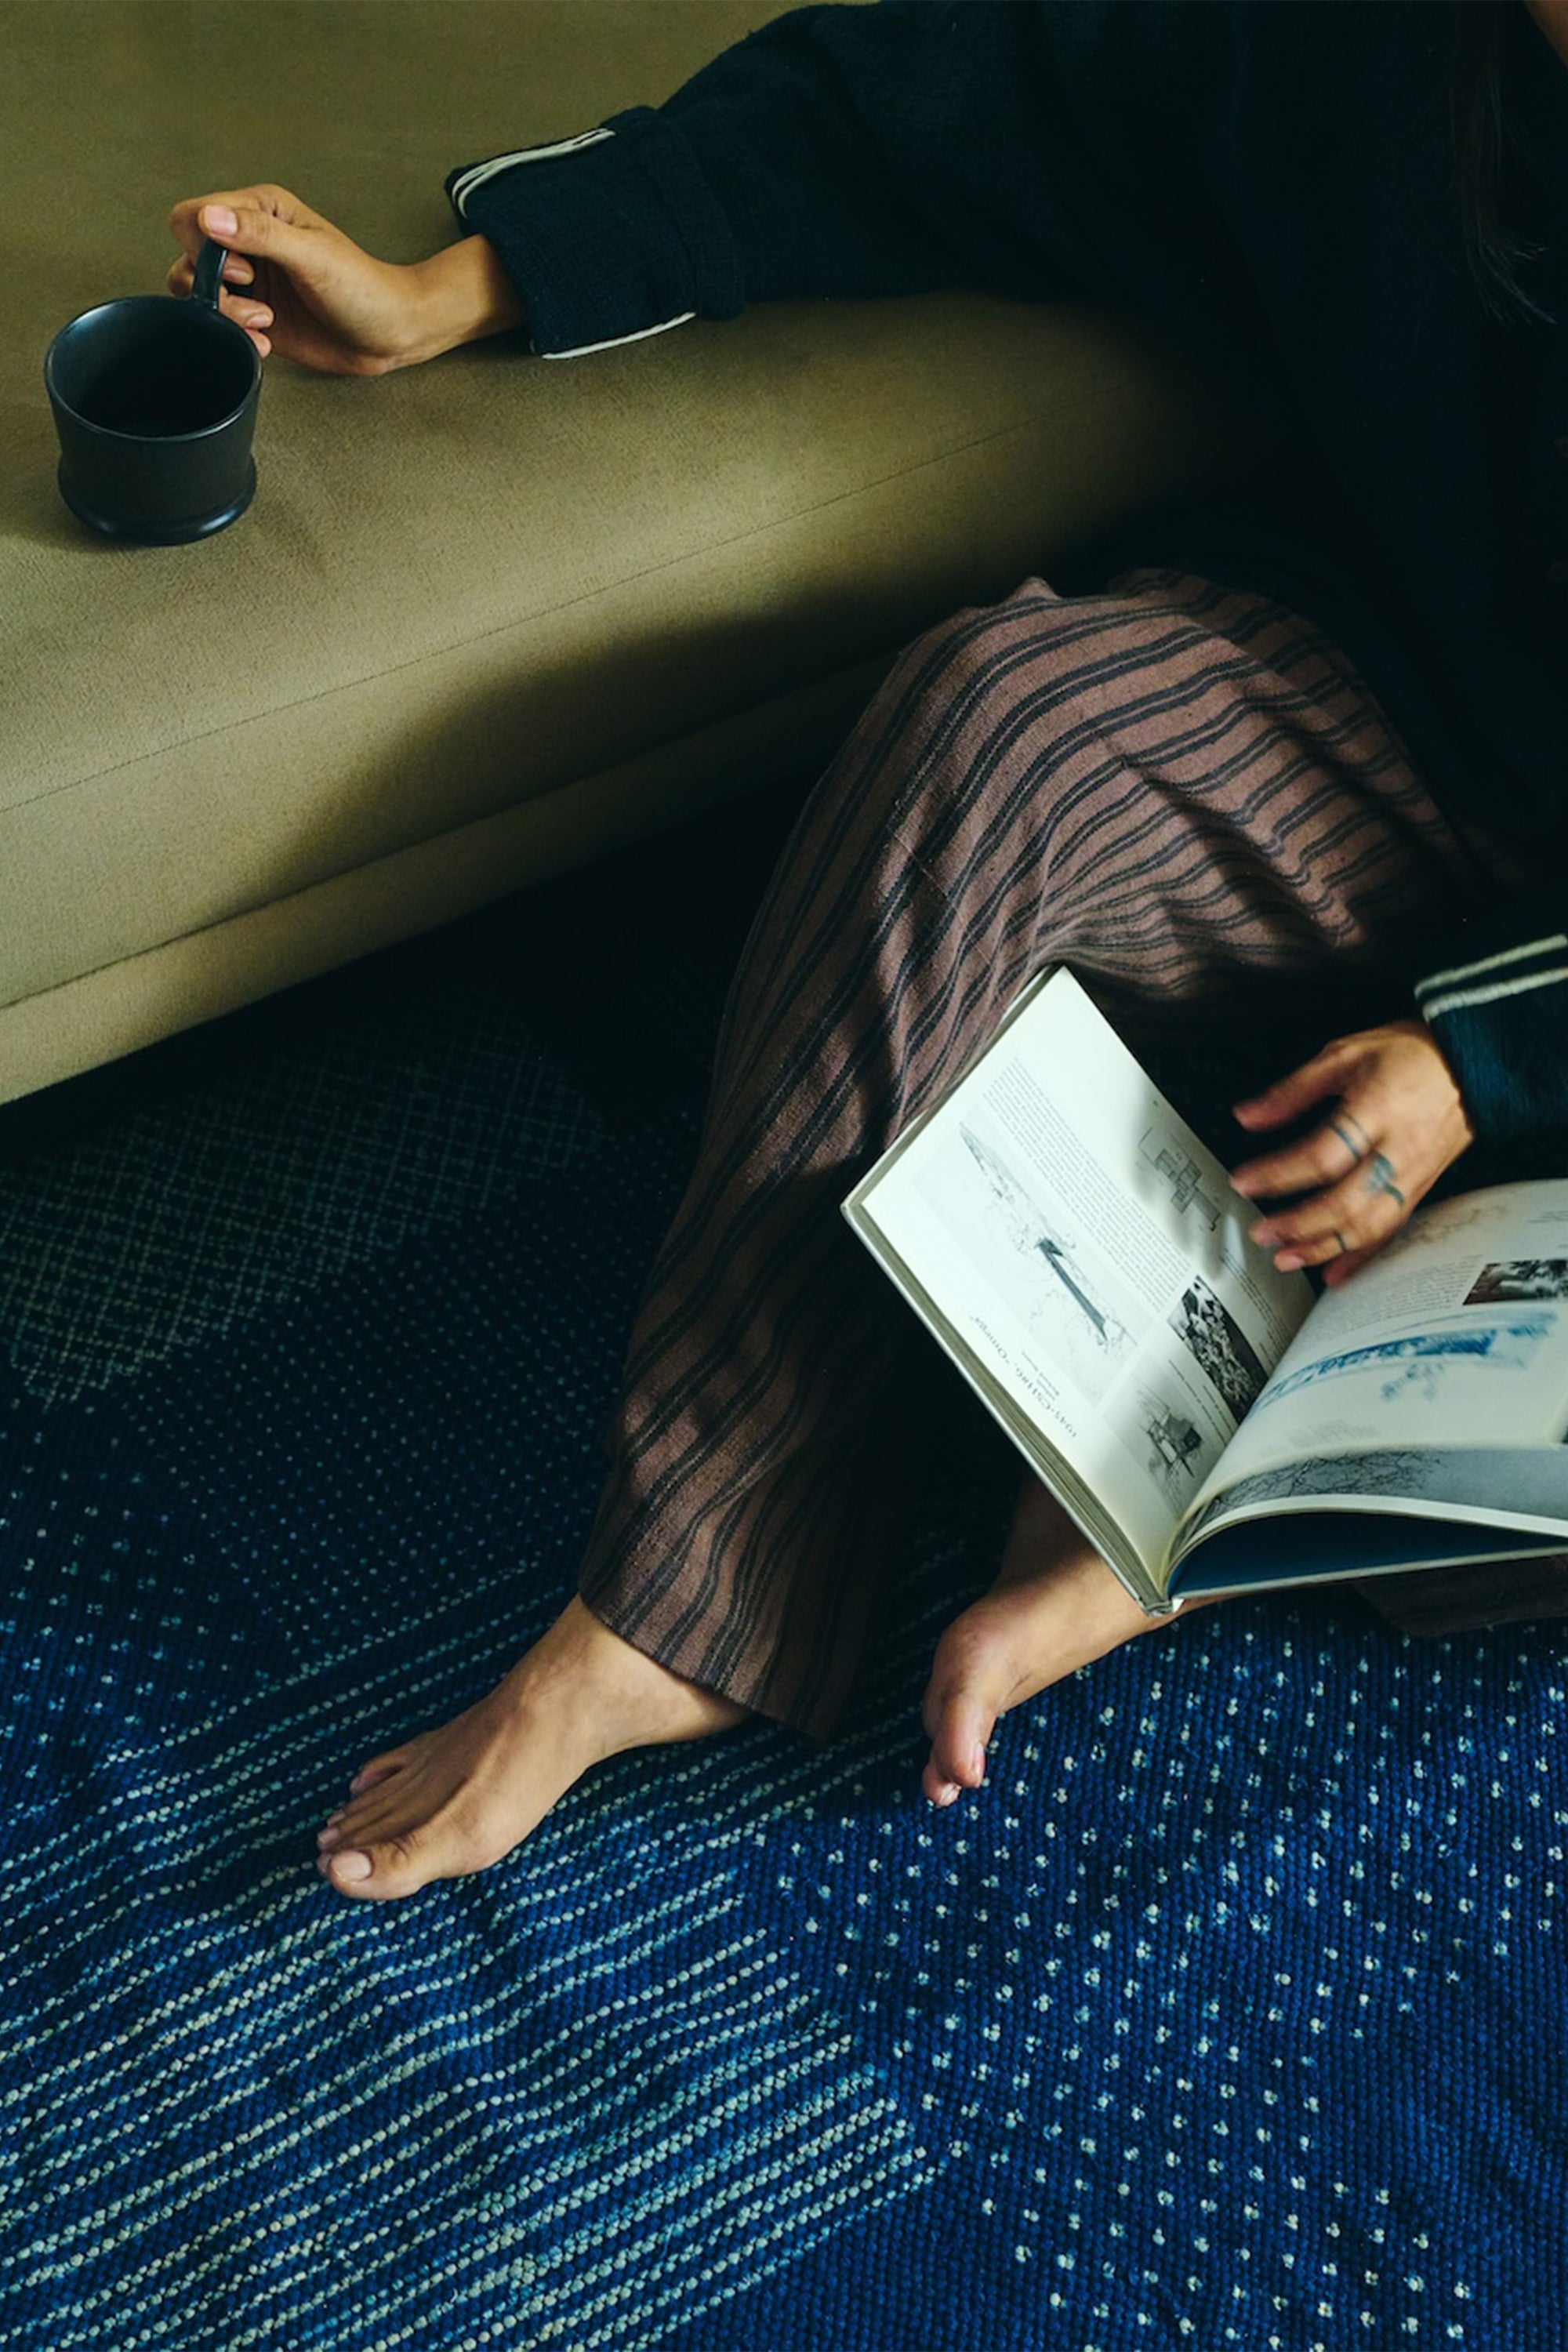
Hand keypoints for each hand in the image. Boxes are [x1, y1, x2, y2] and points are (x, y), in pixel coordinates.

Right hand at [167, 186, 520, 373]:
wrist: (389, 333)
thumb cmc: (362, 287)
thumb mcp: (313, 255)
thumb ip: (260, 234)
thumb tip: (208, 218)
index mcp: (259, 209)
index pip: (194, 215)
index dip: (205, 246)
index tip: (246, 270)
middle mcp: (247, 241)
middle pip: (188, 255)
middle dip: (213, 286)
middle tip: (256, 302)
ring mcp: (249, 280)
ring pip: (196, 291)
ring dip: (222, 315)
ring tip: (263, 326)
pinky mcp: (253, 314)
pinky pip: (218, 322)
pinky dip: (232, 335)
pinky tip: (263, 343)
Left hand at [1229, 1019, 1473, 1286]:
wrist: (1470, 1063)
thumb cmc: (1408, 1054)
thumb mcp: (1344, 1054)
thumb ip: (1293, 1090)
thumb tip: (1248, 1116)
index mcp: (1377, 1109)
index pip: (1323, 1153)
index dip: (1280, 1173)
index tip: (1244, 1182)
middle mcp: (1398, 1148)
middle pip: (1346, 1200)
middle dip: (1298, 1223)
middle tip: (1260, 1232)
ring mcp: (1413, 1174)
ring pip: (1368, 1224)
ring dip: (1323, 1247)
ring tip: (1286, 1257)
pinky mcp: (1421, 1189)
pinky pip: (1390, 1230)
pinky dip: (1360, 1256)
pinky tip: (1334, 1272)